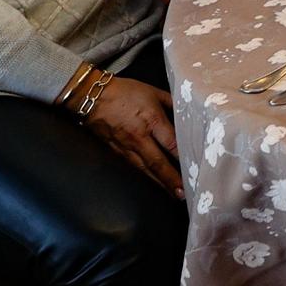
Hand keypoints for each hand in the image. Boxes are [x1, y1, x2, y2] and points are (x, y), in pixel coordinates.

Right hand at [84, 77, 182, 195]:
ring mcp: (125, 146)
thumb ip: (172, 103)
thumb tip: (188, 112)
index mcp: (151, 120)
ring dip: (159, 183)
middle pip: (158, 162)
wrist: (90, 95)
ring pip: (144, 169)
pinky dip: (143, 177)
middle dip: (172, 179)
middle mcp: (139, 136)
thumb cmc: (124, 91)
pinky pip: (131, 166)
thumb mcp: (153, 92)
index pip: (171, 143)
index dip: (183, 158)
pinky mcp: (114, 150)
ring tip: (173, 194)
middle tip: (185, 193)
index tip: (195, 169)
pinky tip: (152, 183)